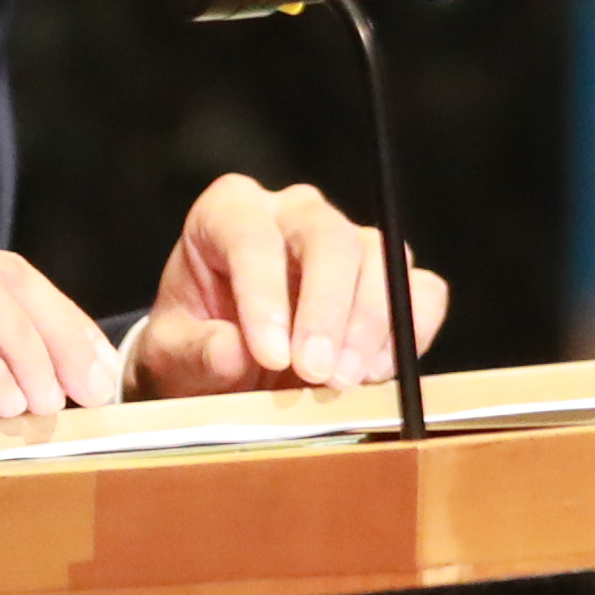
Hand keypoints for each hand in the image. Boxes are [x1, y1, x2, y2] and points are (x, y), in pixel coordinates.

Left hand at [126, 174, 450, 398]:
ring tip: (344, 381)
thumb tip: (232, 351)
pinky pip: (421, 291)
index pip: (253, 238)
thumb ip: (195, 351)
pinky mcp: (389, 278)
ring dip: (369, 325)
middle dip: (327, 310)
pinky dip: (408, 333)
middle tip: (316, 373)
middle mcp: (293, 214)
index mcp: (230, 213)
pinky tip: (377, 373)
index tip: (269, 354)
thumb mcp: (172, 355)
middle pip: (328, 239)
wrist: (225, 368)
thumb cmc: (196, 346)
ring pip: (380, 259)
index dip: (264, 295)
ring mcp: (349, 241)